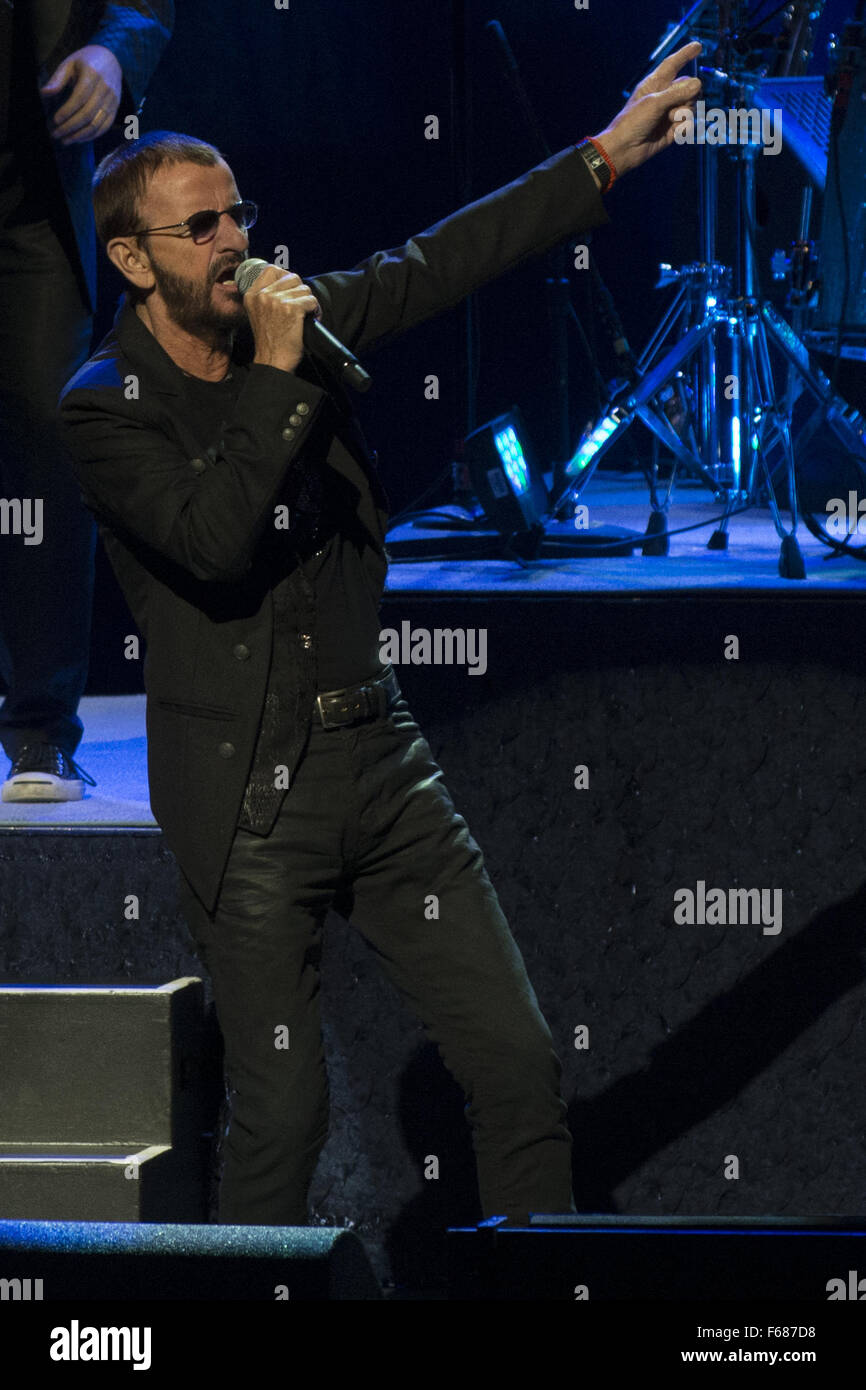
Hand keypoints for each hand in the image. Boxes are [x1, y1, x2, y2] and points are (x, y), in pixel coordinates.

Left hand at [40, 45, 122, 144]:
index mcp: (92, 74)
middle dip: (71, 127)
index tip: (55, 120)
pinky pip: (104, 127)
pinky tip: (79, 139)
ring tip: (65, 140)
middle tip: (56, 134)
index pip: (80, 97)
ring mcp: (113, 100)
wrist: (111, 60)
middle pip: (88, 114)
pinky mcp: (115, 109)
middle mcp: (105, 88)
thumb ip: (57, 79)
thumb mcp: (69, 64)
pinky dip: (91, 136)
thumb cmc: (85, 62)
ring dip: (80, 135)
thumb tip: (44, 93)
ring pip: (97, 124)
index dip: (67, 111)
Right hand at [244, 267, 322, 373]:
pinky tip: (311, 318)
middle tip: (301, 305)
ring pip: (303, 288)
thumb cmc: (270, 342)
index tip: (291, 291)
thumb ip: (266, 297)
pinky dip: (315, 309)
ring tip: (306, 314)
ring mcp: (276, 301)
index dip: (286, 278)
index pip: (271, 269)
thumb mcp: (259, 314)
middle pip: (291, 277)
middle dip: (300, 291)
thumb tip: (285, 281)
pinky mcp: (291, 309)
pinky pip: (311, 300)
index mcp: (252, 295)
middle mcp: (262, 295)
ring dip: (308, 301)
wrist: (272, 361)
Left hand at [591, 41, 702, 178]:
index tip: (698, 46)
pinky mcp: (673, 129)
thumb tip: (698, 84)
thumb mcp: (654, 102)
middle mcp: (664, 96)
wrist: (624, 150)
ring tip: (670, 120)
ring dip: (684, 113)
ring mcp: (669, 112)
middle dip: (689, 94)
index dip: (685, 55)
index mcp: (655, 83)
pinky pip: (688, 123)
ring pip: (691, 105)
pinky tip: (674, 132)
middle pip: (689, 86)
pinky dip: (684, 127)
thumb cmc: (632, 123)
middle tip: (675, 105)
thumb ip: (677, 92)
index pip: (673, 64)